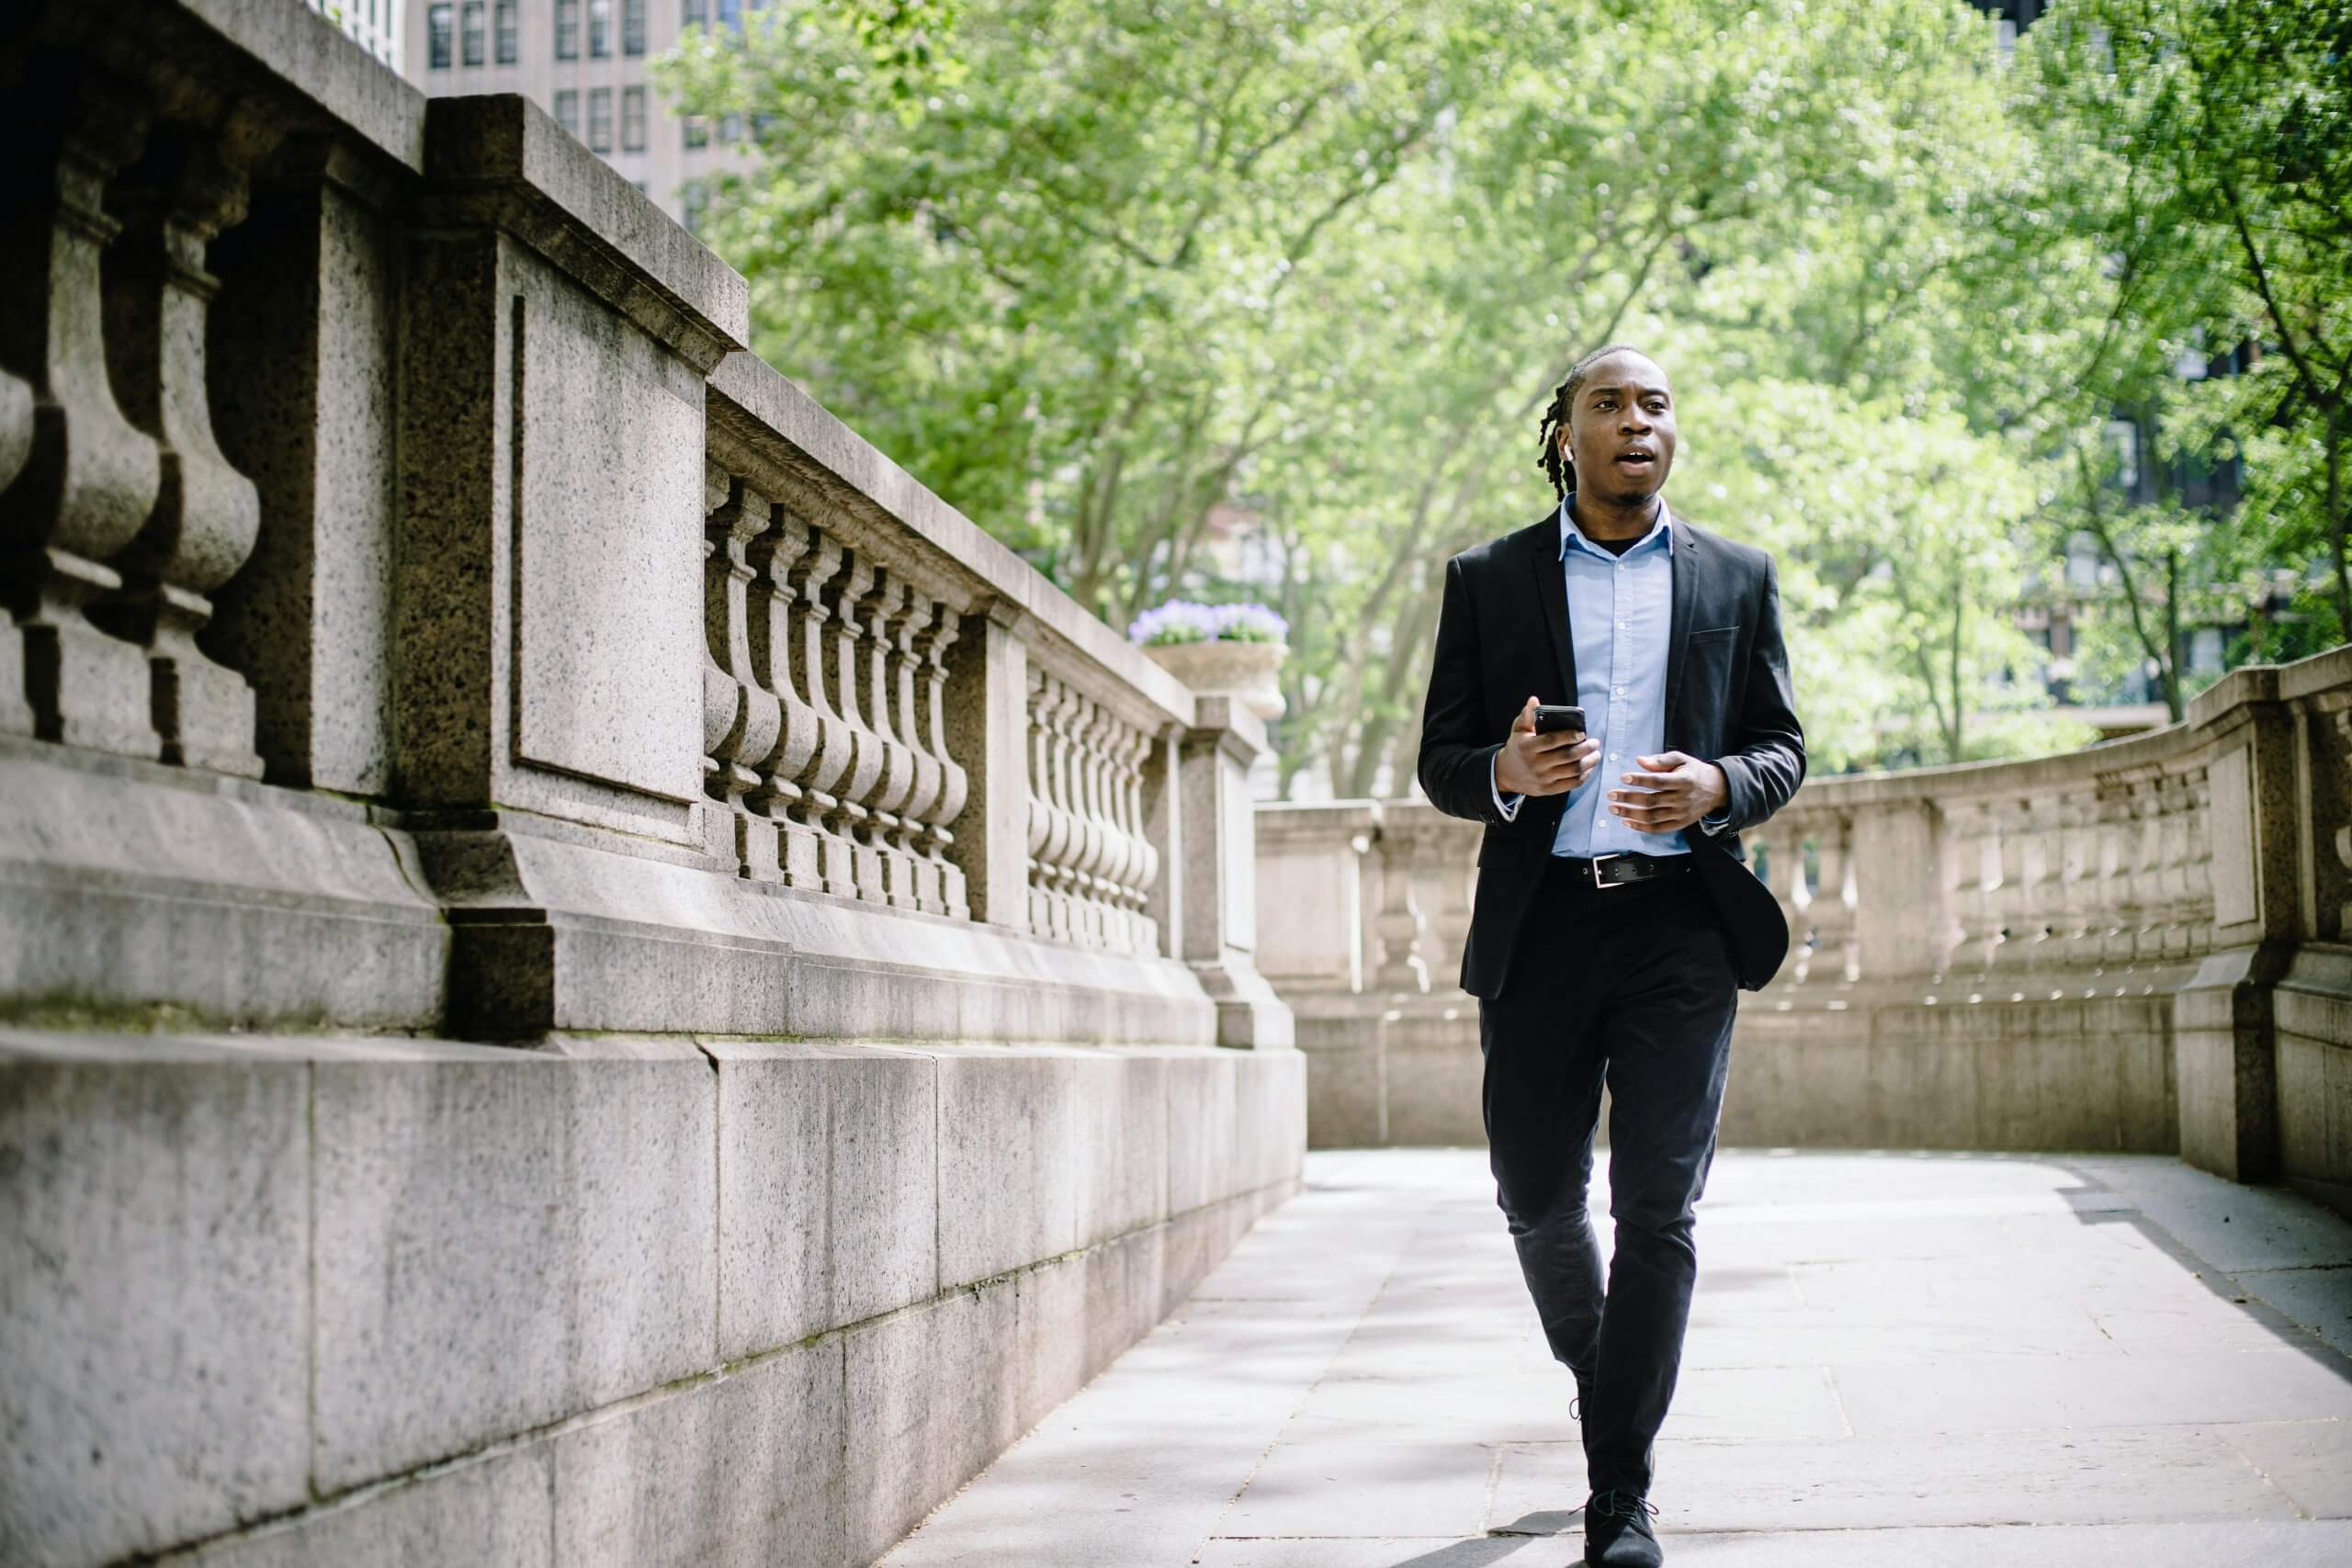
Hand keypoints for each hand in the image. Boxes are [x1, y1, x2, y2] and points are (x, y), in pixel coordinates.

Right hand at [1495, 695, 1598, 796]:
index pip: (1551, 741)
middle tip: (1594, 743)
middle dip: (1585, 749)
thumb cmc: (1518, 747)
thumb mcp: (1518, 730)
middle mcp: (1535, 764)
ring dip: (1588, 762)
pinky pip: (1571, 784)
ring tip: (1596, 754)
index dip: (1568, 736)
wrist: (1506, 774)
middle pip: (1566, 757)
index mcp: (1527, 747)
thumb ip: (1527, 715)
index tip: (1582, 733)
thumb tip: (1534, 700)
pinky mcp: (1548, 790)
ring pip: (1572, 771)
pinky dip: (1583, 776)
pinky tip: (1588, 767)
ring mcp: (1542, 779)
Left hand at [1608, 751, 1729, 833]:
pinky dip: (1641, 827)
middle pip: (1652, 800)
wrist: (1717, 789)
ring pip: (1652, 816)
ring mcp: (1681, 813)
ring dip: (1630, 814)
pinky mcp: (1680, 823)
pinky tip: (1627, 822)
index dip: (1640, 780)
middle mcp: (1682, 799)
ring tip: (1614, 808)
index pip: (1658, 781)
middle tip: (1611, 795)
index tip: (1623, 777)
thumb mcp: (1681, 759)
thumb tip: (1639, 761)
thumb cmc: (1694, 771)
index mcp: (1683, 780)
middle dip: (1629, 798)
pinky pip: (1658, 829)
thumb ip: (1660, 761)